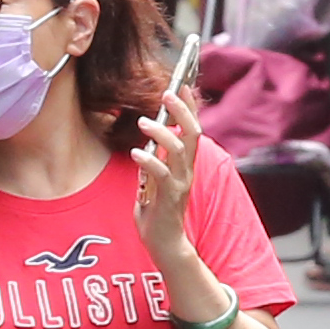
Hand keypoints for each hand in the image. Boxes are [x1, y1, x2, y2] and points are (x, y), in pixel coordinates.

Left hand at [128, 83, 208, 247]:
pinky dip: (150, 161)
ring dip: (162, 133)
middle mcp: (187, 171)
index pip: (192, 130)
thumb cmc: (157, 210)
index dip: (190, 107)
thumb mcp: (155, 179)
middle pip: (192, 134)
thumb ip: (155, 160)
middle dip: (182, 111)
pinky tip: (136, 153)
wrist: (165, 243)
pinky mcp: (169, 198)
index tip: (183, 85)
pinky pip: (163, 175)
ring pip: (178, 151)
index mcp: (185, 164)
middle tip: (167, 93)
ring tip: (144, 121)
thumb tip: (147, 140)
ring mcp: (180, 184)